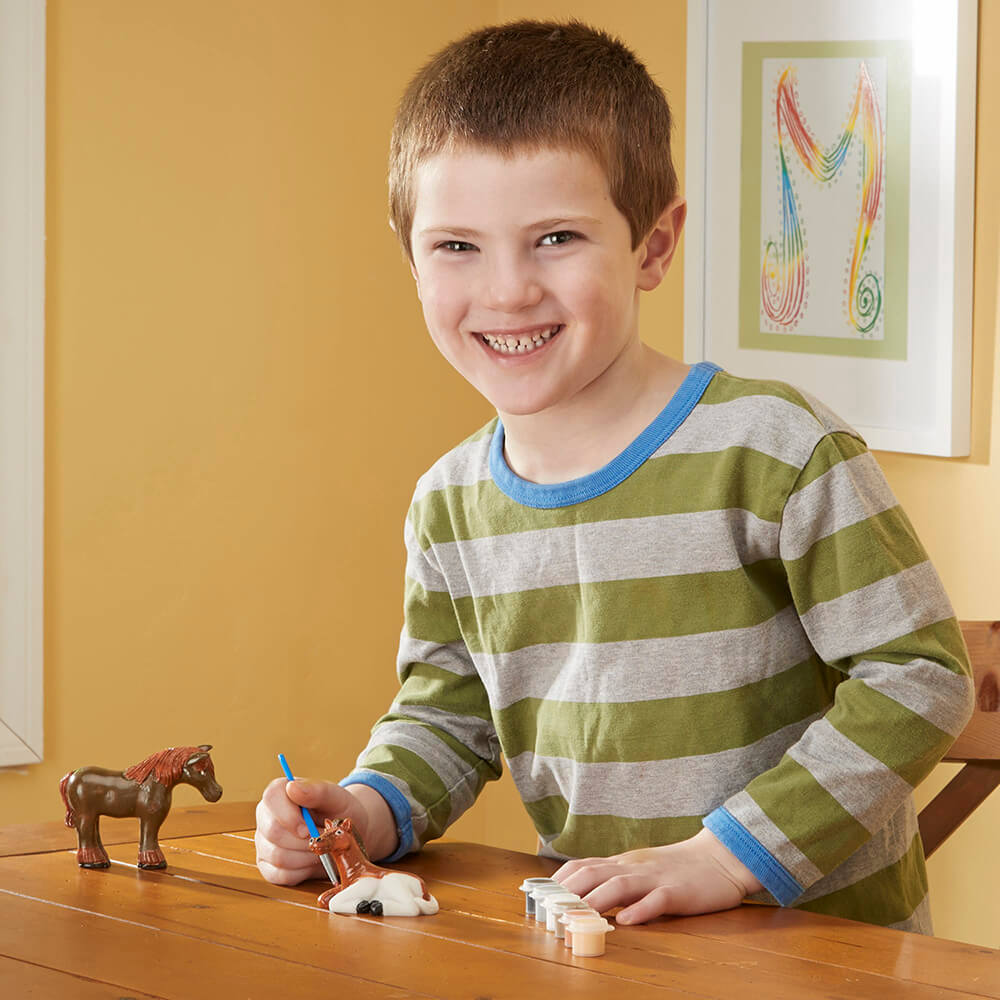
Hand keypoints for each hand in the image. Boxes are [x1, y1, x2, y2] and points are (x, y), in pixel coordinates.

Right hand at [254, 778, 396, 884]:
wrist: (347, 836)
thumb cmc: (340, 812)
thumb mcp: (337, 798)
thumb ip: (318, 790)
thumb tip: (292, 787)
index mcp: (279, 793)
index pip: (271, 798)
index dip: (289, 816)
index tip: (309, 828)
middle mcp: (266, 817)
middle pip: (273, 832)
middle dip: (305, 841)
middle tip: (324, 839)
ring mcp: (264, 843)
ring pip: (277, 856)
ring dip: (307, 857)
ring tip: (323, 849)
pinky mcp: (268, 867)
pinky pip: (280, 875)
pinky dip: (303, 872)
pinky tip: (313, 861)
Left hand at [552, 828, 762, 924]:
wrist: (719, 859)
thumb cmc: (676, 869)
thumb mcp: (639, 870)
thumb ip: (614, 879)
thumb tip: (580, 896)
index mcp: (622, 863)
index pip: (582, 866)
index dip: (558, 881)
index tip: (537, 895)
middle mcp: (633, 867)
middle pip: (593, 873)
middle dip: (568, 891)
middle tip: (548, 910)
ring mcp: (655, 878)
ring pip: (620, 885)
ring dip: (595, 901)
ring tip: (576, 916)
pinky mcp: (679, 892)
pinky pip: (658, 900)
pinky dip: (642, 910)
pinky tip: (628, 922)